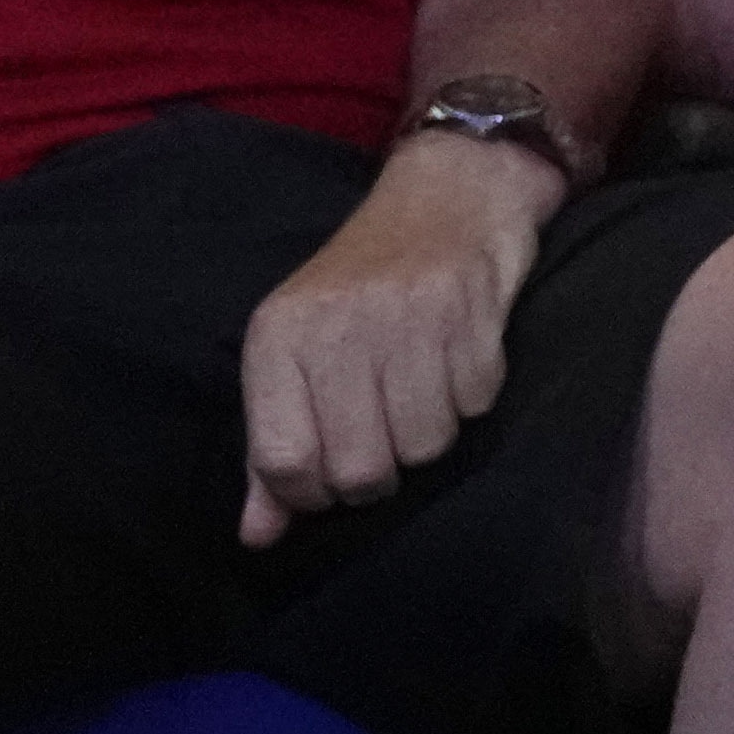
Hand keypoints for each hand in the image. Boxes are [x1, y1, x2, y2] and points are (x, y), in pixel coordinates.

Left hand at [231, 132, 553, 542]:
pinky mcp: (471, 313)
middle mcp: (337, 327)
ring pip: (424, 447)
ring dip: (429, 435)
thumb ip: (274, 448)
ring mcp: (408, 318)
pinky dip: (471, 398)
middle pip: (359, 470)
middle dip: (377, 474)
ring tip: (423, 395)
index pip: (285, 461)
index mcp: (280, 338)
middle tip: (384, 440)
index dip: (312, 493)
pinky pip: (474, 407)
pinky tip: (457, 362)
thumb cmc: (360, 286)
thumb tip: (258, 538)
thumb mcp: (298, 354)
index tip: (330, 474)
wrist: (448, 195)